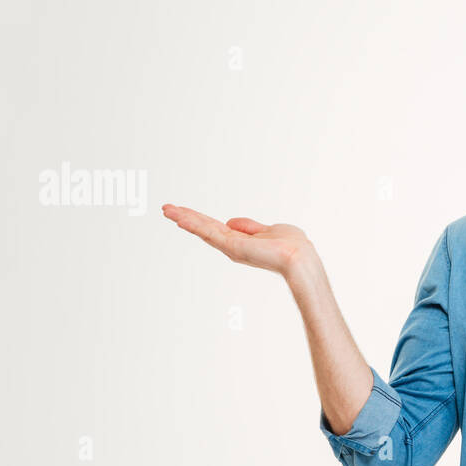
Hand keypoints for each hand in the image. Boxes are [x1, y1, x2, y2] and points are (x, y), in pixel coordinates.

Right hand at [161, 203, 313, 275]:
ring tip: (167, 210)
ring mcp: (231, 247)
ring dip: (184, 219)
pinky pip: (209, 233)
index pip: (215, 227)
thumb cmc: (292, 246)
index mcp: (241, 241)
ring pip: (203, 229)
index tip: (183, 211)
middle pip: (204, 228)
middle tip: (166, 208)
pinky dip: (195, 225)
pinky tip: (181, 219)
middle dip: (186, 218)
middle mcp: (233, 246)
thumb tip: (231, 222)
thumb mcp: (269, 229)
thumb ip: (250, 226)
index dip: (199, 219)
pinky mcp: (232, 246)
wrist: (299, 258)